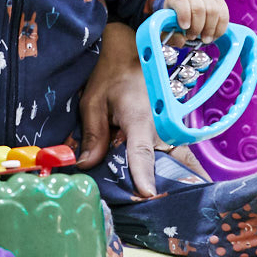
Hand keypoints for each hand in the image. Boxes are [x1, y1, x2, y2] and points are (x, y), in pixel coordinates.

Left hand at [78, 20, 158, 196]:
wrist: (131, 53)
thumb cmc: (110, 75)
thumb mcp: (92, 102)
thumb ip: (92, 135)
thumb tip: (86, 165)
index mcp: (140, 119)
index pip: (141, 153)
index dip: (143, 175)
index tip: (146, 195)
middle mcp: (160, 128)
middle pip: (159, 166)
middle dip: (151, 186)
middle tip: (137, 203)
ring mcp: (168, 131)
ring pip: (169, 163)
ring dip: (160, 179)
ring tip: (145, 198)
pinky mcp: (169, 133)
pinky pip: (169, 156)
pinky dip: (163, 169)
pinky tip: (150, 183)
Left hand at [162, 0, 228, 45]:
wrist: (188, 2)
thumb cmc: (176, 16)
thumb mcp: (168, 24)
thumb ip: (170, 35)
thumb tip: (181, 40)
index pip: (181, 1)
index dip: (184, 15)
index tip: (184, 27)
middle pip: (198, 8)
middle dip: (197, 27)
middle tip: (192, 37)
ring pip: (213, 11)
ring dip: (210, 29)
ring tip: (204, 39)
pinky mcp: (220, 2)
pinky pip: (224, 15)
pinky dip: (220, 28)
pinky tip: (214, 35)